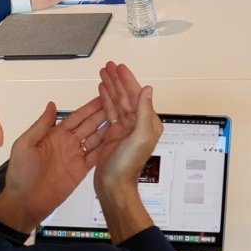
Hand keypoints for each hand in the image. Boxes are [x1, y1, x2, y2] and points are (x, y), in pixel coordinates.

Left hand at [0, 96, 113, 232]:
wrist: (25, 203)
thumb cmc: (20, 174)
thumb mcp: (25, 145)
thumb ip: (41, 126)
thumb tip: (51, 105)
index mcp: (55, 135)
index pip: (76, 117)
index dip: (89, 107)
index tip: (102, 96)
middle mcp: (68, 143)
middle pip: (90, 125)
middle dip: (103, 114)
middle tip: (119, 104)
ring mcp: (76, 156)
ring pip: (96, 138)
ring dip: (108, 129)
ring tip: (123, 119)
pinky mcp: (81, 170)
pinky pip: (96, 156)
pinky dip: (107, 148)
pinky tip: (117, 140)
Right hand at [93, 62, 161, 242]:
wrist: (114, 185)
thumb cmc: (127, 166)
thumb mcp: (139, 137)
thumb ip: (144, 112)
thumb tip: (148, 90)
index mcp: (147, 122)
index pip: (136, 95)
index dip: (127, 80)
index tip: (119, 67)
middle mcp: (137, 123)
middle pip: (125, 95)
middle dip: (117, 80)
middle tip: (108, 65)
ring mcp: (125, 129)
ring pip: (116, 102)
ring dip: (110, 87)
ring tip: (103, 73)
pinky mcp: (113, 134)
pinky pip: (109, 112)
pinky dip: (105, 100)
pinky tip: (102, 90)